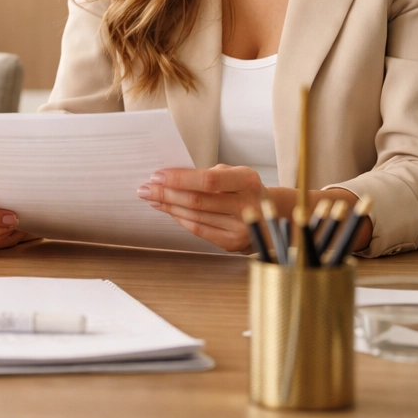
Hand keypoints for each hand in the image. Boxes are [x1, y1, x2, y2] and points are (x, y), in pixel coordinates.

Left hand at [136, 165, 266, 251]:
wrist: (272, 214)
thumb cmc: (245, 188)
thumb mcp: (234, 174)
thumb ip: (208, 174)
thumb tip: (171, 178)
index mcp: (247, 181)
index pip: (208, 181)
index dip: (179, 179)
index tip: (157, 176)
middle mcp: (247, 206)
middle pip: (197, 201)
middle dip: (166, 194)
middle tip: (145, 189)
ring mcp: (241, 227)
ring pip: (195, 217)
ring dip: (169, 207)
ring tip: (153, 199)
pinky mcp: (233, 243)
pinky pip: (199, 230)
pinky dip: (180, 219)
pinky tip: (169, 211)